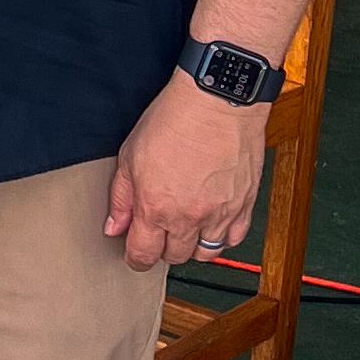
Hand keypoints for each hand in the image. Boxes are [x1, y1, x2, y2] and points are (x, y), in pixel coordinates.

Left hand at [104, 72, 270, 275]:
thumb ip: (121, 197)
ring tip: (186, 227)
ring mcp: (220, 214)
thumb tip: (115, 226)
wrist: (217, 101)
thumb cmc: (174, 119)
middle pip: (175, 257)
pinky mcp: (244, 205)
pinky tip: (213, 223)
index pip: (143, 254)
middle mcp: (189, 217)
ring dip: (193, 245)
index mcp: (156, 207)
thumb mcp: (130, 155)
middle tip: (160, 232)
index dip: (135, 258)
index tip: (135, 253)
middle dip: (163, 249)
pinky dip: (223, 237)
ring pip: (206, 253)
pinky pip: (235, 238)